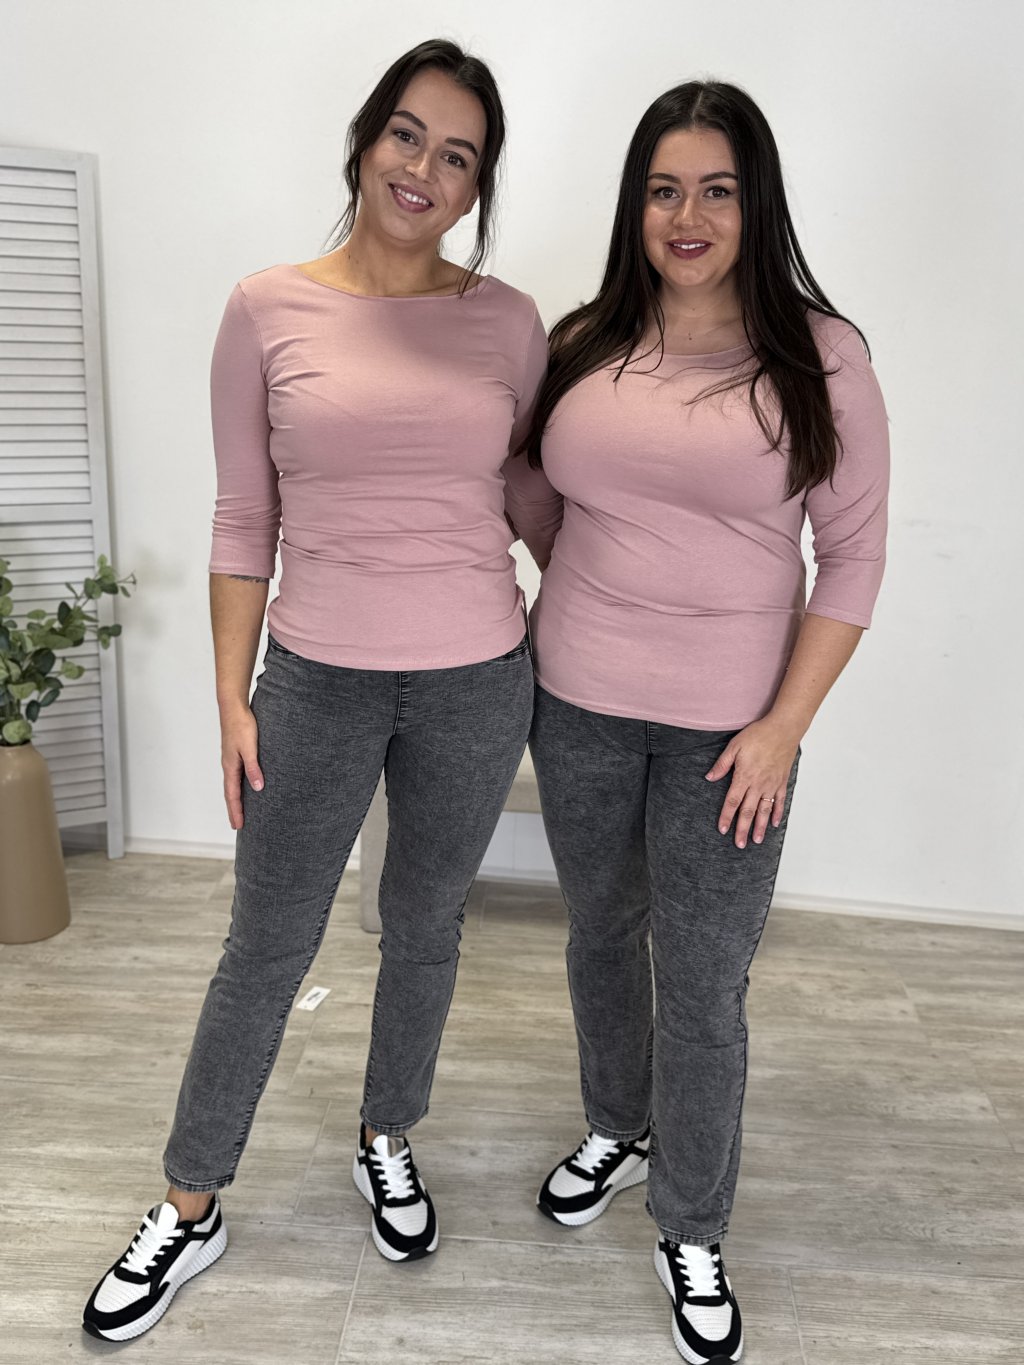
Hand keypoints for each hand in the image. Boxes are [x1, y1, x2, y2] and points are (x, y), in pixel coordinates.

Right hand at [220, 704, 263, 829]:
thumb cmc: (242, 726)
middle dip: (234, 809)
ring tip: (240, 811)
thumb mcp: (250, 748)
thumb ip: (253, 768)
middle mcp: (228, 765)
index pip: (232, 795)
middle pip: (230, 793)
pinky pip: (236, 776)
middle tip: (237, 825)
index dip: (235, 811)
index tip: (237, 826)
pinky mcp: (235, 753)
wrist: (233, 707)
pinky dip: (238, 786)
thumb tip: (258, 788)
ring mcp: (231, 759)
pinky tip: (245, 787)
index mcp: (230, 766)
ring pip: (233, 784)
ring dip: (235, 799)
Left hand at [705, 717, 798, 848]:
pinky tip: (775, 823)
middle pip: (748, 811)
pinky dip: (778, 813)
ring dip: (761, 827)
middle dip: (743, 829)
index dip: (727, 817)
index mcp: (744, 777)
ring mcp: (772, 785)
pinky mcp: (782, 781)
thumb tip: (709, 778)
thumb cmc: (758, 735)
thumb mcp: (735, 746)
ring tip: (757, 840)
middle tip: (739, 844)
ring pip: (765, 810)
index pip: (733, 802)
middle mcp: (758, 785)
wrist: (783, 728)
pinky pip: (780, 801)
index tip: (723, 830)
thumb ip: (722, 764)